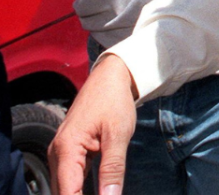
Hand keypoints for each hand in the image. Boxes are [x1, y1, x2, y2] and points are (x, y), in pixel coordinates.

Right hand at [50, 55, 137, 194]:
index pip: (68, 193)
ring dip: (81, 194)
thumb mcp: (118, 135)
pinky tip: (99, 191)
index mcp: (66, 149)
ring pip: (66, 186)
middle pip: (63, 192)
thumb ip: (113, 168)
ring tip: (107, 191)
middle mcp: (57, 153)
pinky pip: (71, 178)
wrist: (109, 78)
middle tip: (109, 193)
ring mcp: (61, 153)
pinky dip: (81, 188)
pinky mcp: (69, 152)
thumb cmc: (114, 101)